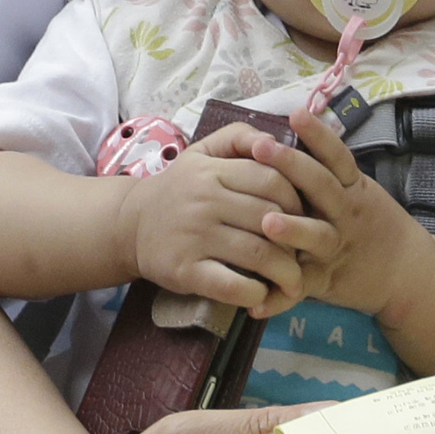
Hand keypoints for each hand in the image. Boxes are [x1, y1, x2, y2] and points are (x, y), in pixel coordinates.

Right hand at [120, 131, 330, 312]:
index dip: (298, 200)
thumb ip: (238, 136)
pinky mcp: (185, 270)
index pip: (272, 180)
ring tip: (294, 282)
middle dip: (298, 239)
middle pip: (271, 219)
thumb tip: (275, 137)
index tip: (304, 216)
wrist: (129, 225)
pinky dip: (255, 294)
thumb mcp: (202, 152)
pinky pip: (232, 285)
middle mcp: (204, 200)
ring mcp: (194, 236)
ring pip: (259, 255)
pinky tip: (262, 297)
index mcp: (213, 170)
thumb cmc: (178, 188)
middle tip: (305, 252)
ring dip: (286, 273)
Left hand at [267, 112, 434, 324]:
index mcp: (352, 189)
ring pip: (315, 237)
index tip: (296, 113)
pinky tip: (255, 304)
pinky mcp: (325, 281)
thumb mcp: (358, 190)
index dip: (318, 135)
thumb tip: (292, 128)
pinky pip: (300, 289)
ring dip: (292, 230)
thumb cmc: (371, 223)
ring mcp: (336, 248)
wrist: (406, 272)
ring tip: (267, 223)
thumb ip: (329, 170)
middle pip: (321, 187)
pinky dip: (279, 298)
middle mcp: (346, 215)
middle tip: (262, 148)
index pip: (337, 157)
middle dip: (292, 167)